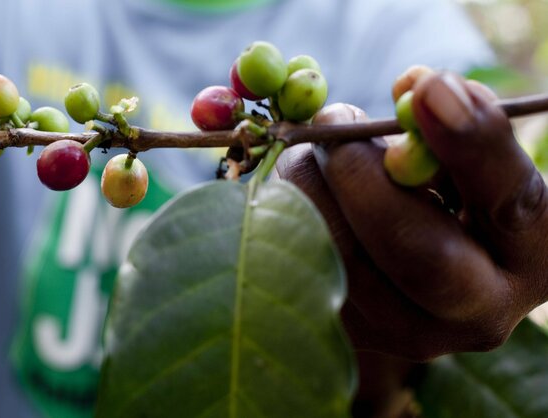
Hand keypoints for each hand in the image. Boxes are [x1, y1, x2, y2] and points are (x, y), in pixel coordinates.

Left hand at [278, 72, 547, 361]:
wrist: (418, 270)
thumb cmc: (453, 196)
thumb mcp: (469, 161)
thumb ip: (450, 125)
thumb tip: (416, 88)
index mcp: (532, 256)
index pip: (507, 199)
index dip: (468, 141)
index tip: (429, 87)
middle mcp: (477, 312)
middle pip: (415, 253)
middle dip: (361, 173)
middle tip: (332, 119)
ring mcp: (409, 334)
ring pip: (340, 258)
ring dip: (311, 184)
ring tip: (316, 148)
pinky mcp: (351, 334)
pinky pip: (300, 264)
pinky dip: (287, 210)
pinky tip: (304, 187)